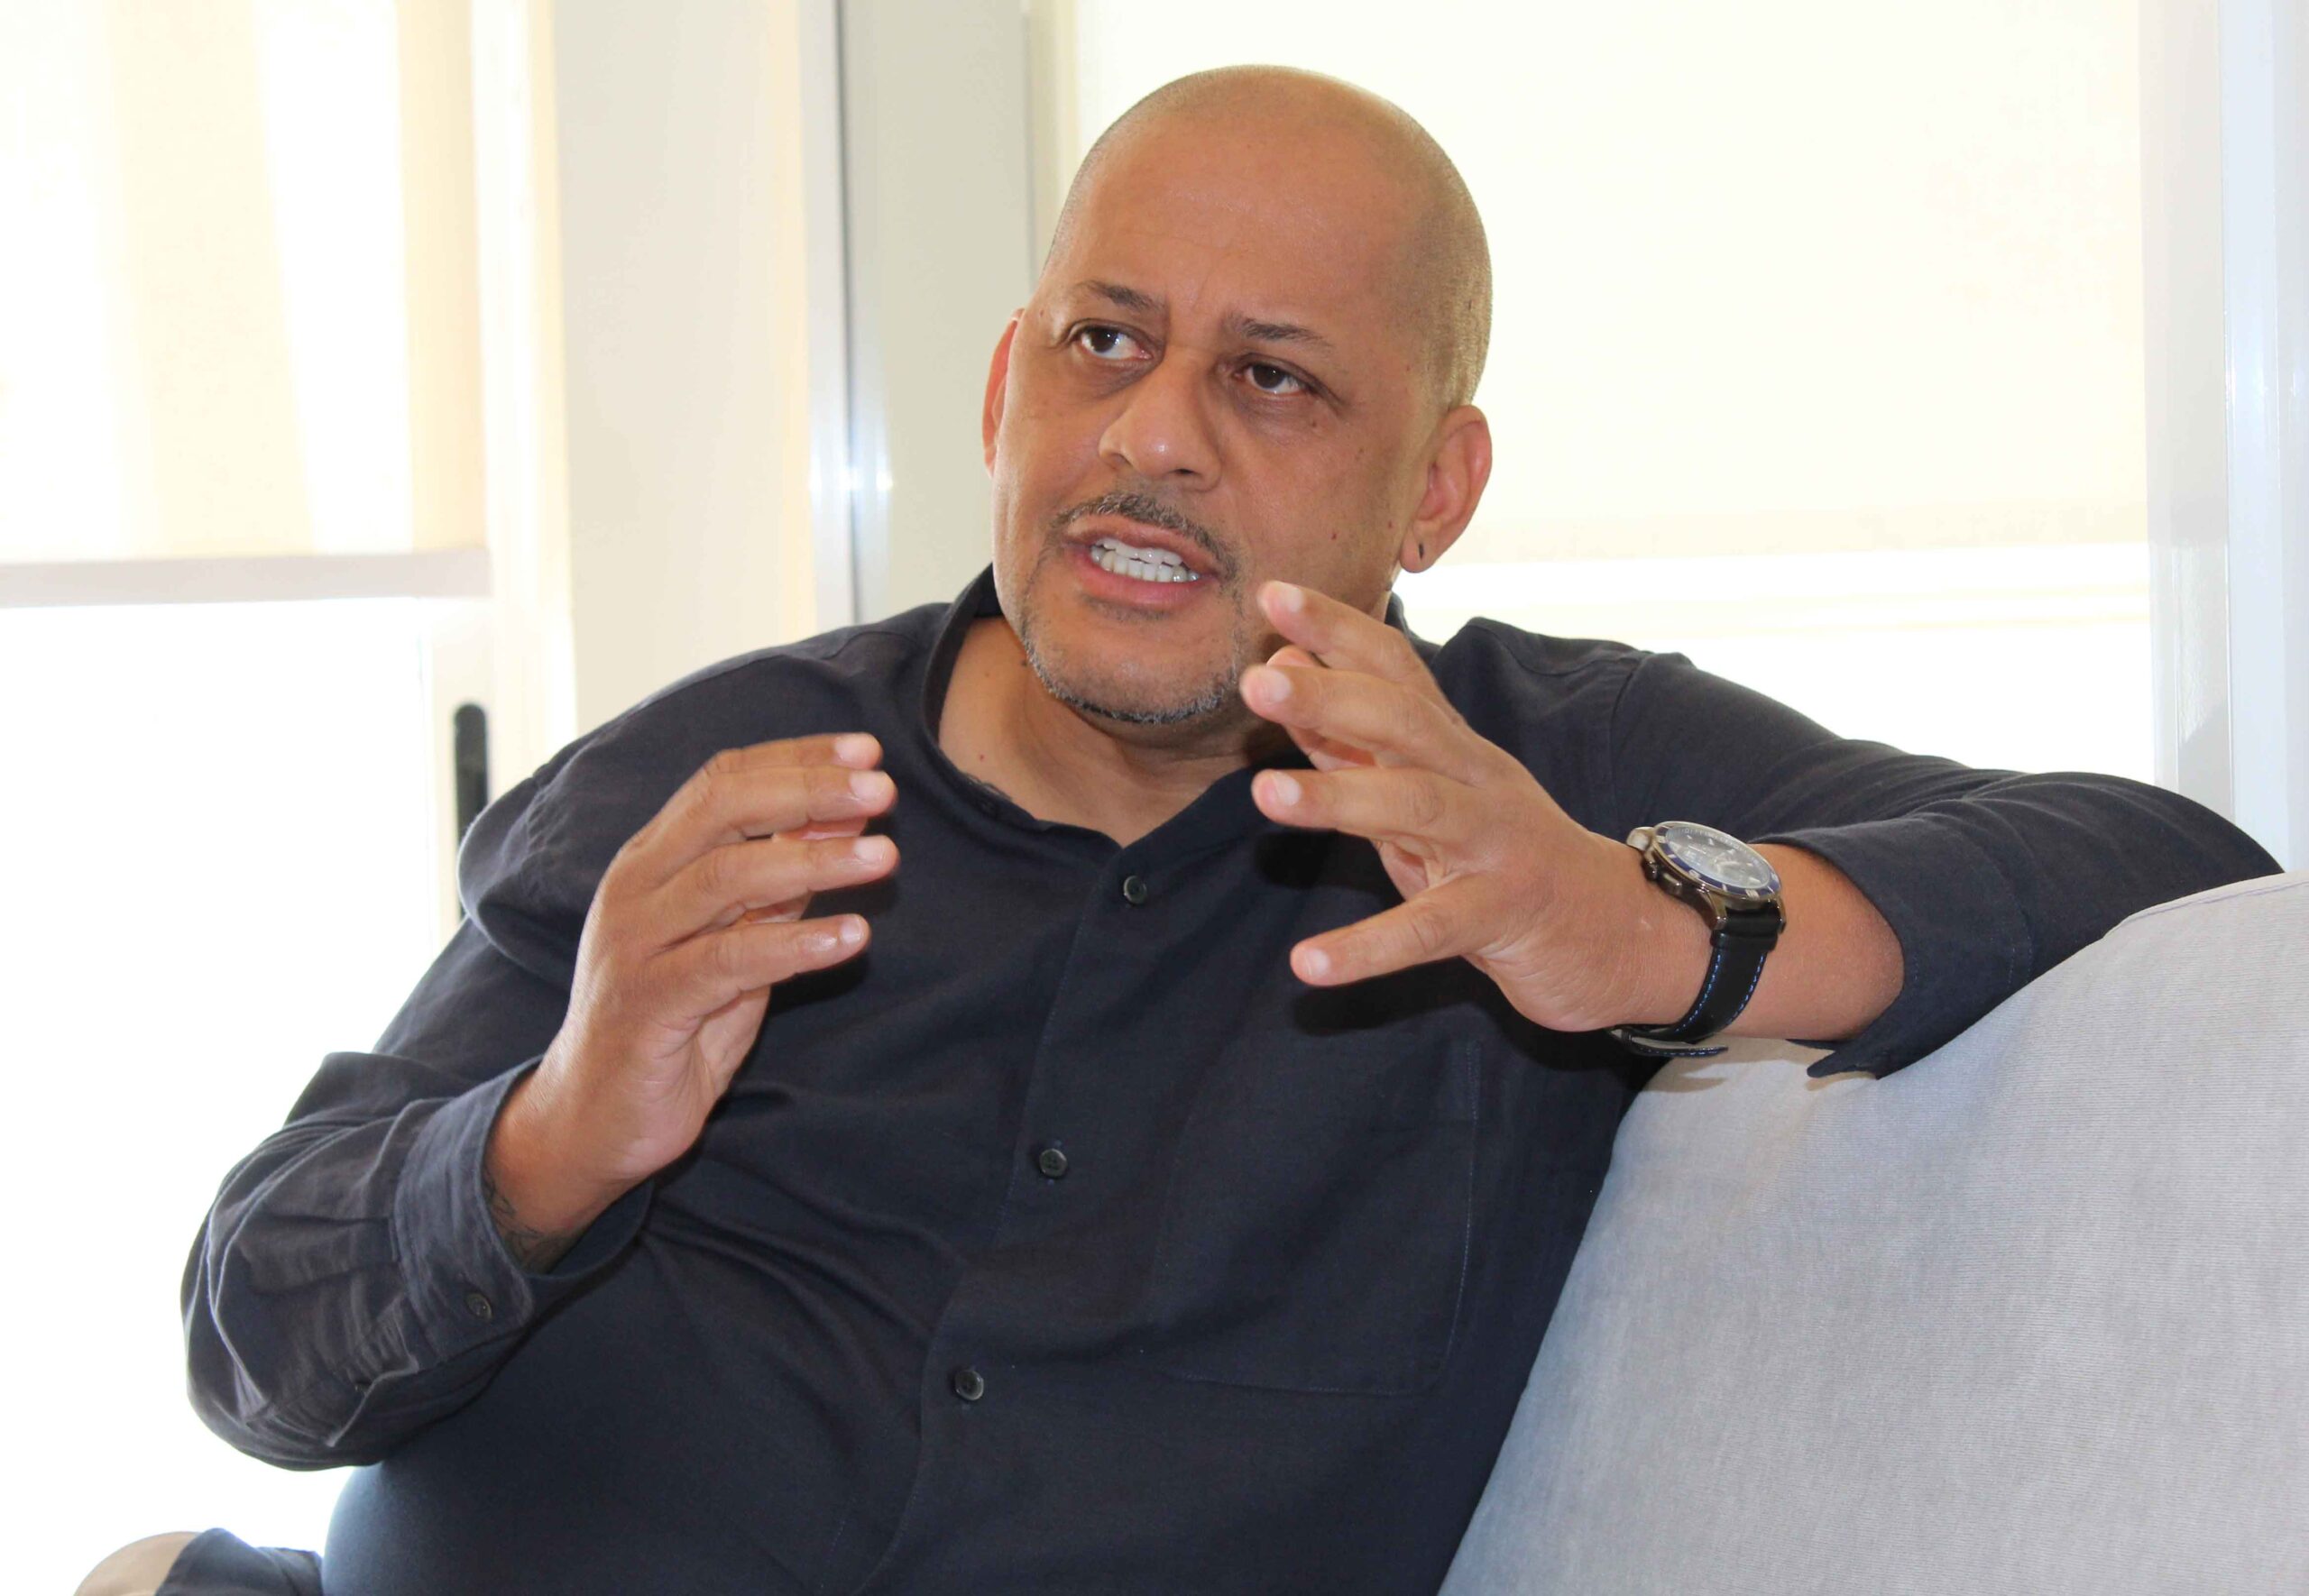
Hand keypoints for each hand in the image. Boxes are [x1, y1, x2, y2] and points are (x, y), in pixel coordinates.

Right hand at [488, 733, 898, 1250]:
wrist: (594, 1118)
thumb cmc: (672, 1022)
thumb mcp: (732, 940)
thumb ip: (775, 887)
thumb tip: (842, 823)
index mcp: (651, 860)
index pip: (722, 781)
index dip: (796, 758)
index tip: (867, 752)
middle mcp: (636, 889)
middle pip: (724, 810)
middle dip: (808, 791)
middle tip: (881, 791)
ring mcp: (636, 945)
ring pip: (727, 877)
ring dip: (815, 860)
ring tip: (885, 856)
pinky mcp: (647, 1005)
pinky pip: (728, 961)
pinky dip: (795, 943)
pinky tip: (851, 937)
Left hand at [1238, 581, 1693, 1033]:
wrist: (1618, 934)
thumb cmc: (1501, 858)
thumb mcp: (1422, 795)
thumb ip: (1350, 742)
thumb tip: (1281, 670)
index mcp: (1454, 746)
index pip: (1396, 670)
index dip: (1338, 630)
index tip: (1273, 594)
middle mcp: (1478, 780)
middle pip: (1406, 724)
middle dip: (1332, 697)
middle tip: (1256, 683)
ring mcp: (1497, 846)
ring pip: (1418, 808)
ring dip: (1339, 799)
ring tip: (1263, 793)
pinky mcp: (1503, 916)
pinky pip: (1430, 930)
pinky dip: (1369, 948)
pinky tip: (1307, 965)